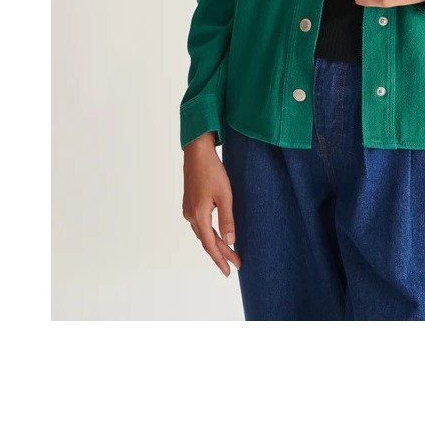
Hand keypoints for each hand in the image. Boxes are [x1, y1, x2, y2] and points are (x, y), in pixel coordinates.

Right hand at [181, 133, 241, 276]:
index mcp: (199, 215)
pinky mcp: (190, 204)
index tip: (229, 271)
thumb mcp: (225, 195)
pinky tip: (217, 234)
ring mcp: (188, 209)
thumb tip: (230, 242)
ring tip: (230, 253)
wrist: (197, 153)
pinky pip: (200, 225)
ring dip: (216, 244)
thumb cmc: (212, 171)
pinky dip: (210, 233)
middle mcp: (190, 215)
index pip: (211, 244)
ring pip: (203, 233)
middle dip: (221, 253)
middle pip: (207, 241)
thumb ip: (227, 219)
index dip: (220, 259)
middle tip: (236, 264)